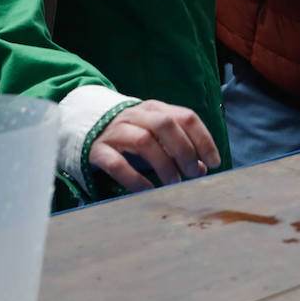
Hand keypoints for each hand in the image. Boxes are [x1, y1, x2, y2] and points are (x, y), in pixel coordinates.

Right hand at [88, 100, 221, 192]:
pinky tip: (148, 190)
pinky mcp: (98, 150)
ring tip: (174, 183)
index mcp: (156, 109)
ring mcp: (116, 131)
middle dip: (184, 150)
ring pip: (144, 141)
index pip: (186, 117)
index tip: (214, 162)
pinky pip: (116, 163)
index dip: (203, 139)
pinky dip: (135, 179)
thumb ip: (180, 149)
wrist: (85, 128)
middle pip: (166, 125)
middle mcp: (137, 115)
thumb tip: (203, 168)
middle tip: (193, 173)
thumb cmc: (131, 135)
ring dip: (164, 164)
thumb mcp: (157, 137)